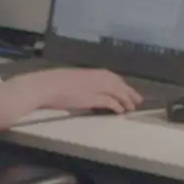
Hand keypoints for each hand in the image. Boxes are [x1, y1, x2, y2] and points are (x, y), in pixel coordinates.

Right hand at [20, 68, 144, 116]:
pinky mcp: (92, 98)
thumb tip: (87, 90)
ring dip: (127, 100)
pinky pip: (110, 102)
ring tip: (132, 107)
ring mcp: (95, 87)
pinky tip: (121, 111)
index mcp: (91, 72)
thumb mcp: (71, 79)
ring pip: (118, 92)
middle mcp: (96, 78)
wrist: (45, 86)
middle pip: (119, 84)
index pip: (112, 77)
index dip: (122, 85)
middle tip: (138, 100)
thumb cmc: (52, 83)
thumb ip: (82, 84)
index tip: (128, 90)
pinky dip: (117, 106)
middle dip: (129, 92)